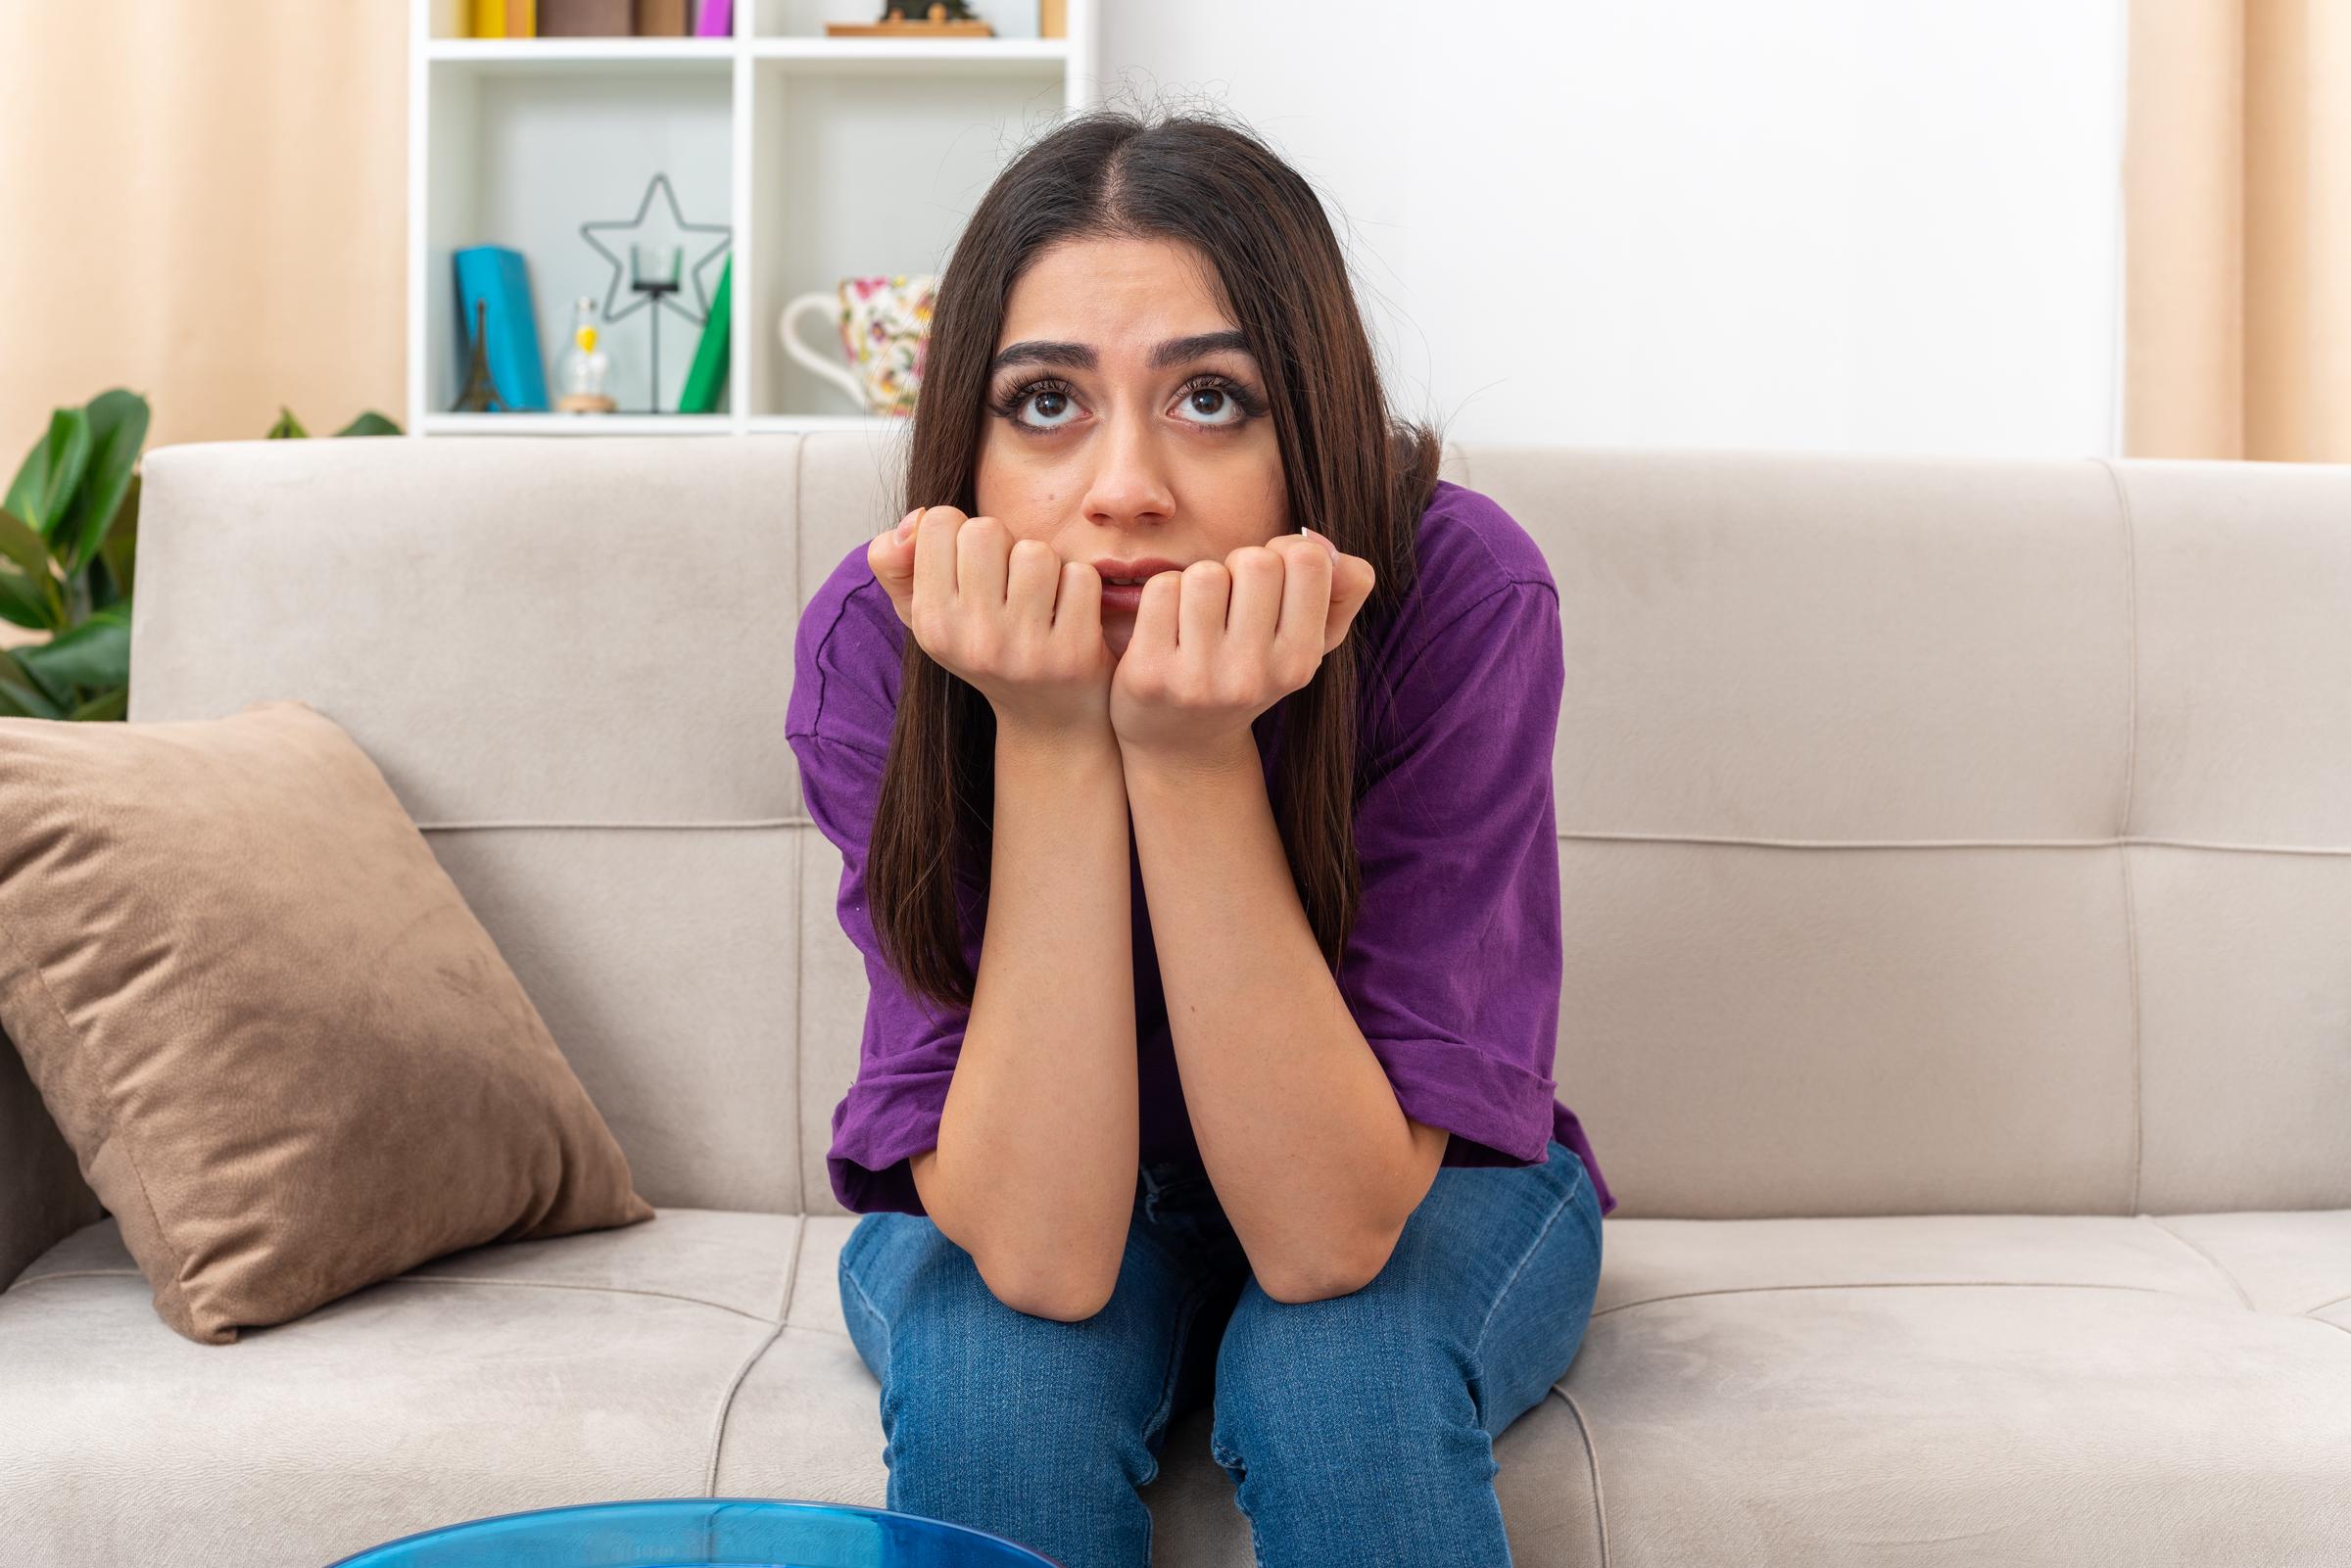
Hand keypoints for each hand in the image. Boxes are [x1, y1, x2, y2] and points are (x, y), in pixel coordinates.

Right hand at [867, 505, 1116, 738]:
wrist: (1048, 721)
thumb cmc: (983, 649)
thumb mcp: (925, 612)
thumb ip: (893, 561)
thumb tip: (915, 520)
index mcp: (931, 622)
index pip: (939, 521)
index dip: (963, 533)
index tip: (974, 568)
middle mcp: (972, 639)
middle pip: (986, 530)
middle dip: (1004, 545)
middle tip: (1011, 582)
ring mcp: (1023, 649)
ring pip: (1036, 551)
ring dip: (1046, 566)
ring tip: (1040, 599)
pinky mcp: (1072, 654)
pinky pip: (1080, 577)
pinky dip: (1080, 588)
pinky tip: (1069, 615)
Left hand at [1109, 527, 1376, 767]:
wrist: (1184, 744)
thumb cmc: (1252, 672)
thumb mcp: (1309, 641)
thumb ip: (1344, 589)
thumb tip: (1322, 544)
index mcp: (1300, 662)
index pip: (1308, 559)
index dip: (1286, 553)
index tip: (1271, 582)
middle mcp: (1254, 676)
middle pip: (1256, 560)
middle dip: (1239, 567)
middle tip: (1230, 599)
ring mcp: (1200, 679)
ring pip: (1205, 573)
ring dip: (1198, 581)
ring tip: (1199, 615)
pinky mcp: (1150, 675)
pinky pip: (1161, 590)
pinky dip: (1163, 595)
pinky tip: (1167, 627)